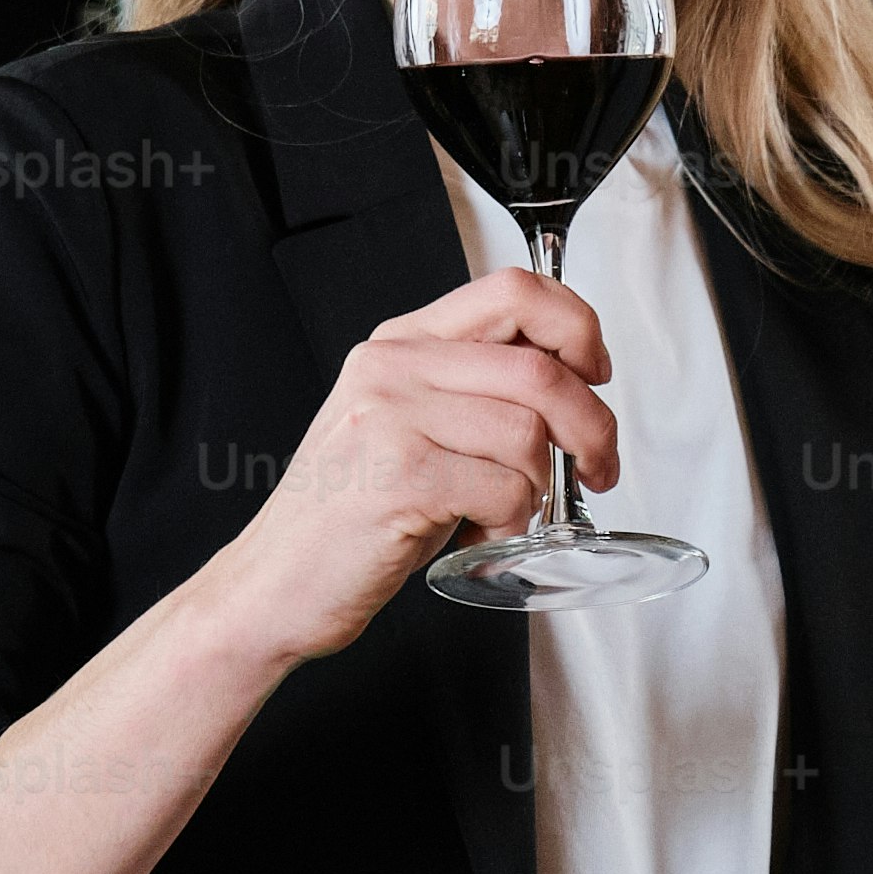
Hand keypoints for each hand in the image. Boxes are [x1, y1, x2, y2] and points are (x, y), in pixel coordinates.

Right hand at [188, 265, 623, 665]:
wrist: (275, 582)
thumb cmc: (347, 514)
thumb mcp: (406, 426)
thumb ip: (472, 391)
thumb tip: (571, 383)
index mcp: (401, 345)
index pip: (514, 291)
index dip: (576, 326)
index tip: (595, 371)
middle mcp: (394, 369)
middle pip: (539, 369)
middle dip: (592, 426)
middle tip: (597, 466)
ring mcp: (392, 420)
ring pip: (528, 435)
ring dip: (539, 487)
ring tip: (503, 511)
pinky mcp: (401, 478)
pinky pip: (506, 490)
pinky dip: (511, 522)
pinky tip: (478, 532)